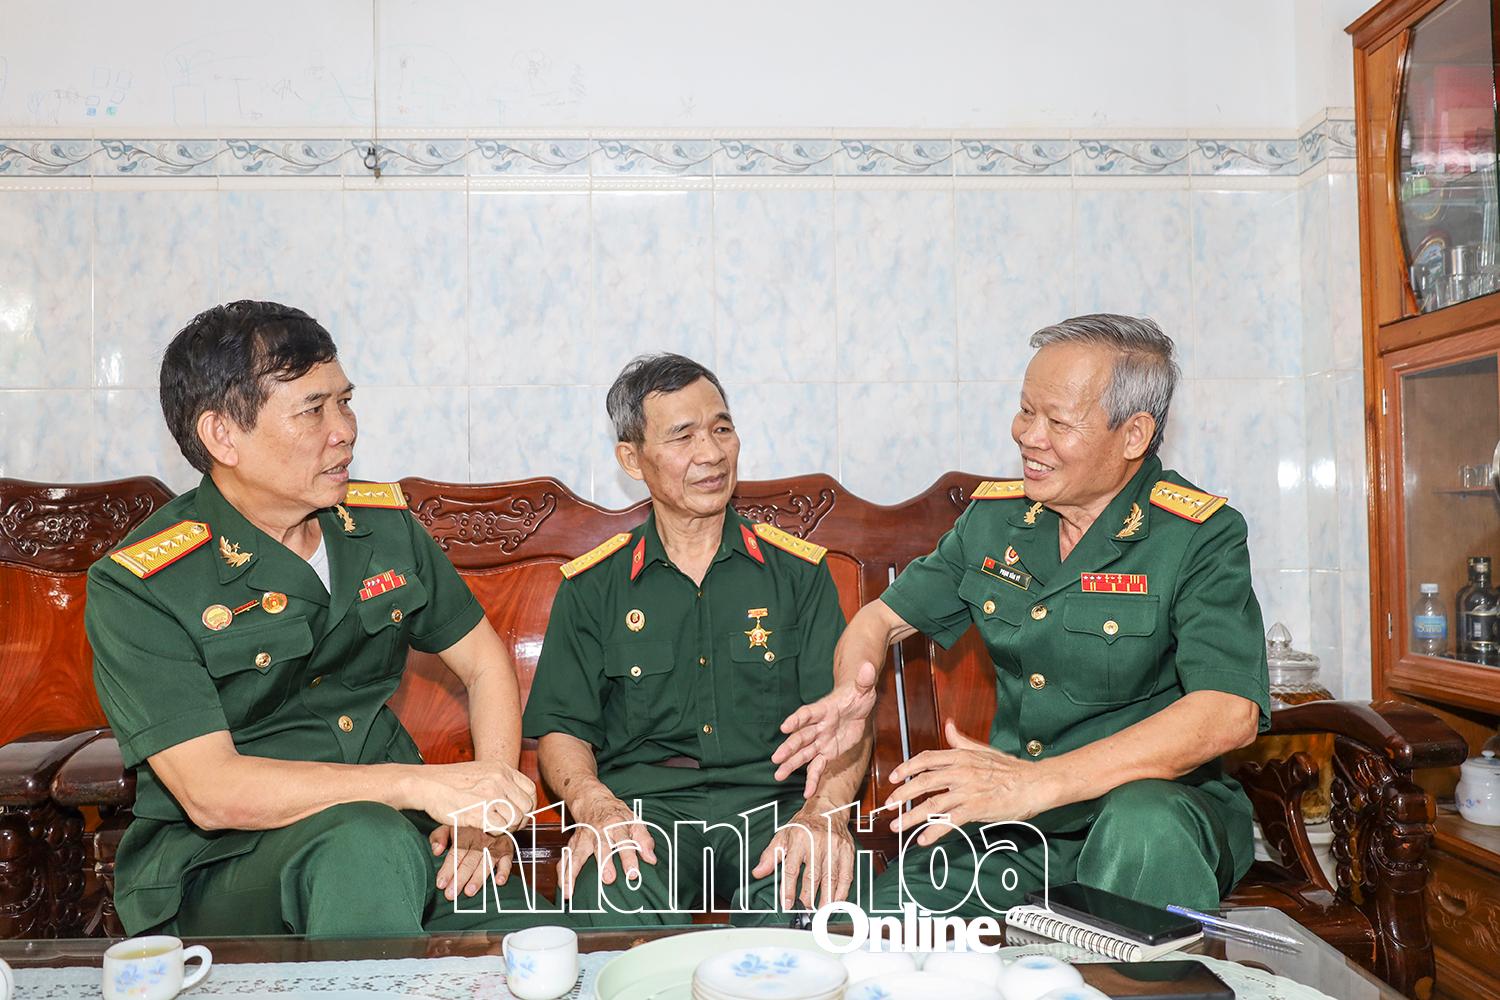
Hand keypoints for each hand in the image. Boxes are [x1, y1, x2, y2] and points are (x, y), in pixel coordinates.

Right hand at [407, 761, 535, 832]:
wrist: (427, 784)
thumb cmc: (451, 780)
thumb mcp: (482, 771)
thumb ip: (501, 781)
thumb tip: (516, 799)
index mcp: (502, 769)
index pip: (530, 790)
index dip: (528, 805)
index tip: (521, 812)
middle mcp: (499, 780)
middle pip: (526, 807)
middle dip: (521, 819)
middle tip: (509, 824)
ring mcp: (490, 796)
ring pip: (515, 819)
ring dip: (508, 827)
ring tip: (496, 826)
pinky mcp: (479, 812)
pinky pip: (501, 828)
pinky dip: (496, 832)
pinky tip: (486, 828)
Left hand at [430, 823, 516, 899]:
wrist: (494, 816)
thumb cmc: (468, 826)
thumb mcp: (450, 826)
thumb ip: (439, 836)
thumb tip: (436, 851)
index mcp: (464, 835)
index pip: (455, 854)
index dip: (448, 869)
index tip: (441, 884)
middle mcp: (480, 841)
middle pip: (469, 861)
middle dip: (460, 879)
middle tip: (451, 894)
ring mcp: (494, 845)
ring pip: (486, 863)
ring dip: (478, 877)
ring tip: (469, 891)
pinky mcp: (506, 850)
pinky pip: (507, 861)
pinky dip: (504, 871)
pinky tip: (499, 881)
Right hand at [557, 790, 657, 901]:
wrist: (592, 801)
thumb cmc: (617, 815)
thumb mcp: (635, 821)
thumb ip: (644, 840)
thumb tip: (651, 859)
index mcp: (617, 825)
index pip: (624, 842)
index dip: (629, 858)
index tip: (633, 874)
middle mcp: (598, 832)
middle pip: (601, 848)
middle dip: (604, 863)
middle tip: (608, 880)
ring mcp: (583, 838)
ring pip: (577, 855)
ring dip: (572, 874)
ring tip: (571, 892)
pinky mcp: (573, 844)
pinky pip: (565, 859)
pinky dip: (562, 874)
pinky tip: (564, 889)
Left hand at [751, 802, 855, 909]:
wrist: (827, 808)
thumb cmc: (804, 824)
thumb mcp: (783, 836)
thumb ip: (770, 856)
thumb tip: (758, 872)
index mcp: (798, 839)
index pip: (791, 869)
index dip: (788, 889)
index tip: (786, 905)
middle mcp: (817, 842)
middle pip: (812, 876)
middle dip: (808, 897)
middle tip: (804, 911)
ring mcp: (834, 846)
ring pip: (830, 878)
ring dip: (826, 898)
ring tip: (821, 912)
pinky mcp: (847, 850)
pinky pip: (846, 875)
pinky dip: (842, 891)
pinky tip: (837, 901)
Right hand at [772, 661, 878, 796]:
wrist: (857, 702)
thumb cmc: (858, 692)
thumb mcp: (864, 686)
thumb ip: (864, 680)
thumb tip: (867, 666)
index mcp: (824, 709)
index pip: (808, 713)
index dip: (796, 719)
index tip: (785, 727)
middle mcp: (819, 726)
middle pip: (801, 737)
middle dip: (789, 748)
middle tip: (776, 758)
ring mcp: (821, 740)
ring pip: (804, 754)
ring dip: (791, 765)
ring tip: (778, 775)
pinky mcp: (827, 751)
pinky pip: (818, 766)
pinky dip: (812, 779)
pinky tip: (807, 792)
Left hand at [883, 720, 1054, 845]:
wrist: (1035, 784)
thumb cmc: (1011, 769)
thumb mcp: (983, 750)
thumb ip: (961, 741)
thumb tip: (948, 726)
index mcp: (961, 756)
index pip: (926, 759)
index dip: (907, 768)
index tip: (893, 778)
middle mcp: (960, 771)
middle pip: (923, 782)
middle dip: (902, 794)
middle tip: (889, 806)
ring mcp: (967, 790)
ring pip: (932, 804)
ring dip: (911, 817)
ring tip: (897, 827)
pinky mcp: (976, 808)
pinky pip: (949, 821)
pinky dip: (934, 831)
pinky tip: (923, 839)